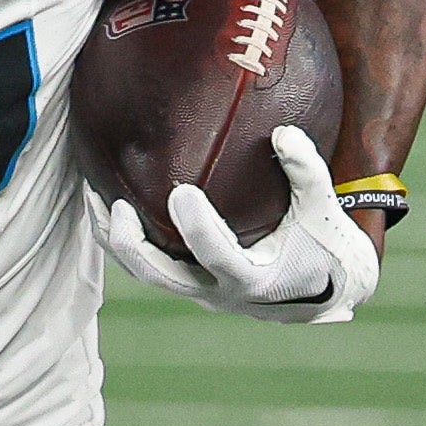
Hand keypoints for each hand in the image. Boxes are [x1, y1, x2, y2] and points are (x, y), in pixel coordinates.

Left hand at [94, 125, 381, 324]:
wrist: (329, 291)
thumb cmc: (327, 246)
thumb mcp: (324, 211)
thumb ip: (307, 172)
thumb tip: (282, 132)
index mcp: (252, 279)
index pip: (216, 256)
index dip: (197, 228)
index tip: (181, 192)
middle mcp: (218, 294)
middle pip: (160, 278)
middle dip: (133, 246)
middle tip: (115, 207)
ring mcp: (200, 292)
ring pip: (147, 274)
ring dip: (118, 242)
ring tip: (96, 200)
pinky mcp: (193, 283)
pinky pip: (153, 264)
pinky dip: (131, 239)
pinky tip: (111, 202)